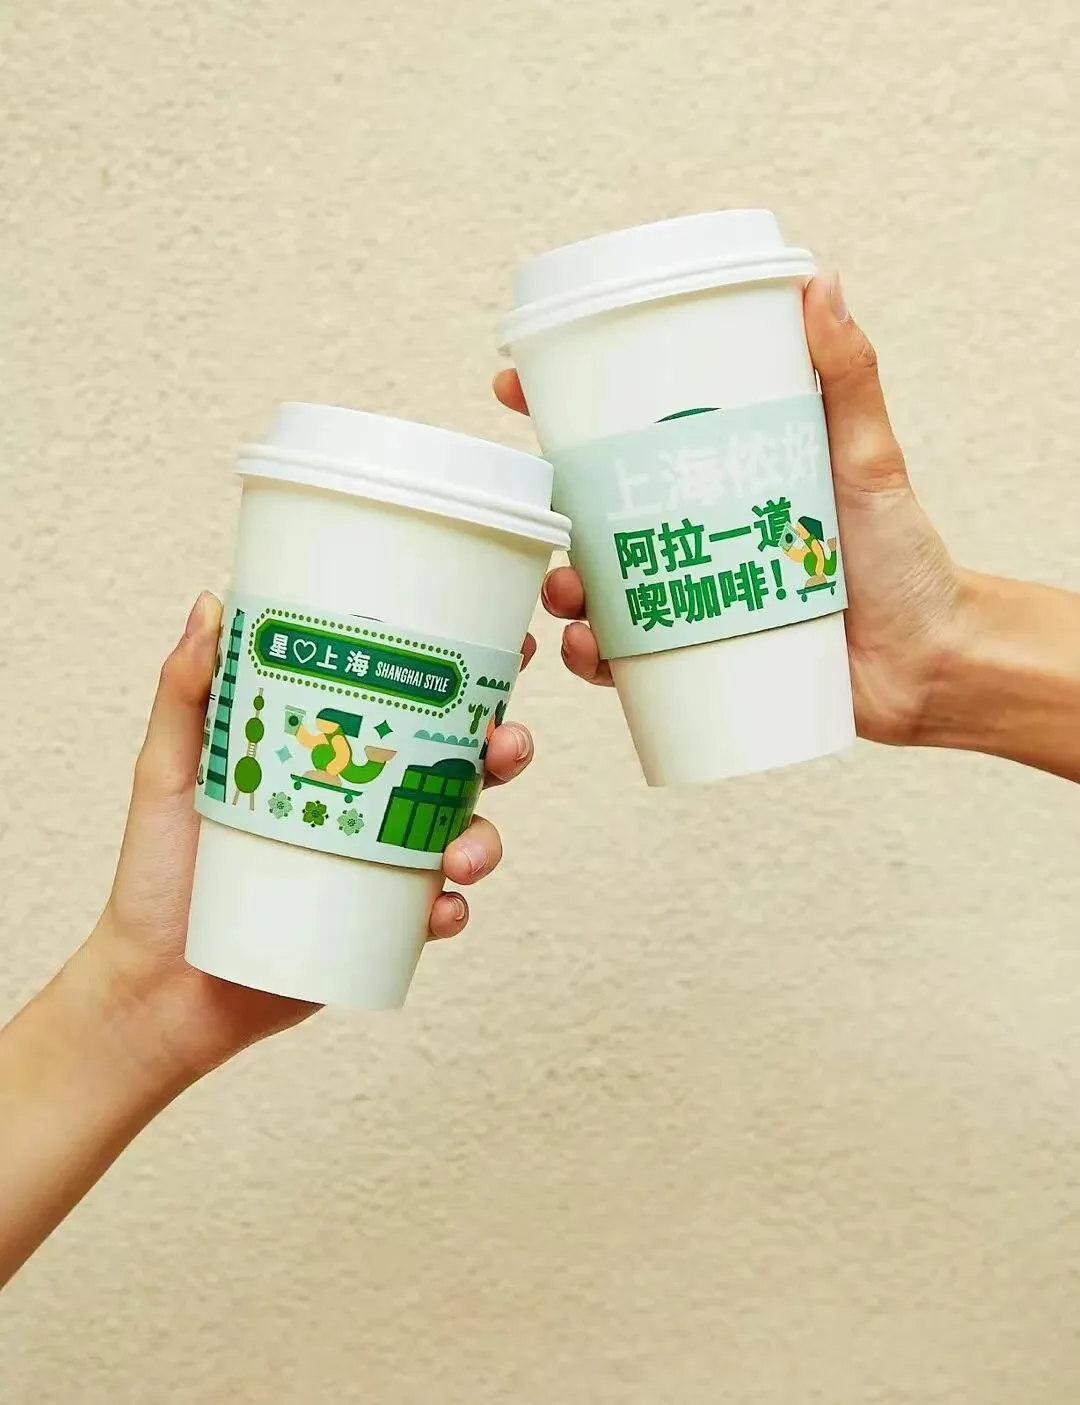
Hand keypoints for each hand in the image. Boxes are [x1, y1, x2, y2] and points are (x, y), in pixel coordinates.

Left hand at [79, 592, 538, 1080]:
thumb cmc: (159, 874)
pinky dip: (452, 910)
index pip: (412, 702)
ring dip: (484, 836)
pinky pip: (435, 915)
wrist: (158, 987)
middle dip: (503, 748)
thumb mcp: (170, 770)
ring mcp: (379, 866)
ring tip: (462, 851)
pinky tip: (443, 908)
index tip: (505, 646)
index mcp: (336, 754)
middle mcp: (368, 805)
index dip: (469, 674)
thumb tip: (211, 605)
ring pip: (463, 837)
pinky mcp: (379, 928)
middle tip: (505, 743)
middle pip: (460, 765)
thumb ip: (187, 693)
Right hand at [494, 271, 962, 747]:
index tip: (516, 392)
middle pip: (594, 516)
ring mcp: (691, 599)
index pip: (626, 439)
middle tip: (545, 517)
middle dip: (549, 515)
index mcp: (718, 479)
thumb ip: (847, 378)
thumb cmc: (904, 556)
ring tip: (568, 593)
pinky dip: (596, 659)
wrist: (929, 661)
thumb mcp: (868, 459)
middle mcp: (693, 535)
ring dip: (563, 589)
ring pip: (599, 590)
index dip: (562, 415)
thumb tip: (820, 280)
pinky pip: (628, 660)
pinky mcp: (698, 658)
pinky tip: (588, 652)